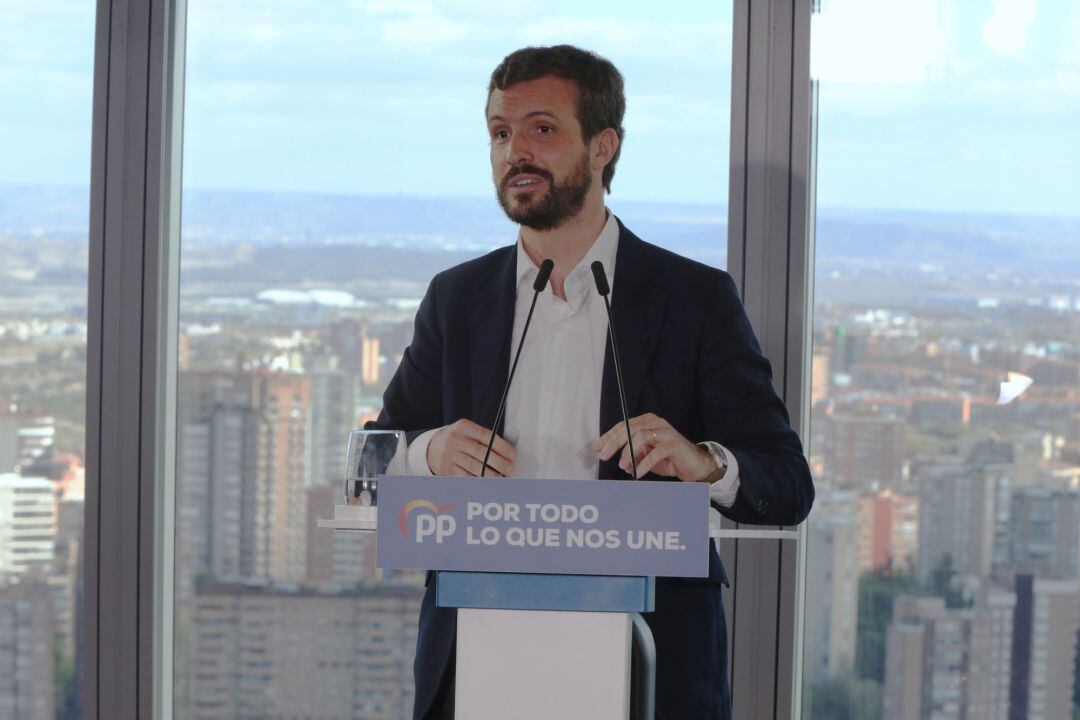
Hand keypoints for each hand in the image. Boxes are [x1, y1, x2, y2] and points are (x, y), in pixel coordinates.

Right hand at [427, 419, 517, 476]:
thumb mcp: (467, 431)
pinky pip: (465, 476)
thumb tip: (506, 452)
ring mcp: (449, 455)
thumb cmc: (456, 440)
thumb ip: (484, 438)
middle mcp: (455, 440)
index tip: (513, 455)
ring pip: (474, 467)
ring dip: (491, 474)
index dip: (502, 446)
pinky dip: (478, 480)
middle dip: (500, 463)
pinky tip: (487, 482)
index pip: (487, 436)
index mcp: (463, 427)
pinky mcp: (446, 469)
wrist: (431, 447)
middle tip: (511, 470)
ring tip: (501, 478)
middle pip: (481, 452)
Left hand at [592, 413, 715, 481]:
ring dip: (628, 453)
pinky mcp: (674, 444)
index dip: (609, 436)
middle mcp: (656, 423)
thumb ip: (631, 454)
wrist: (694, 465)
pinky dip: (644, 463)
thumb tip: (614, 458)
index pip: (624, 425)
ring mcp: (666, 432)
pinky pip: (655, 452)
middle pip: (630, 428)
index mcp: (647, 422)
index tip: (597, 447)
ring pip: (641, 437)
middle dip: (614, 442)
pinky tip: (637, 472)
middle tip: (604, 456)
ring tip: (623, 466)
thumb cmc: (669, 459)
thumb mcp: (645, 456)